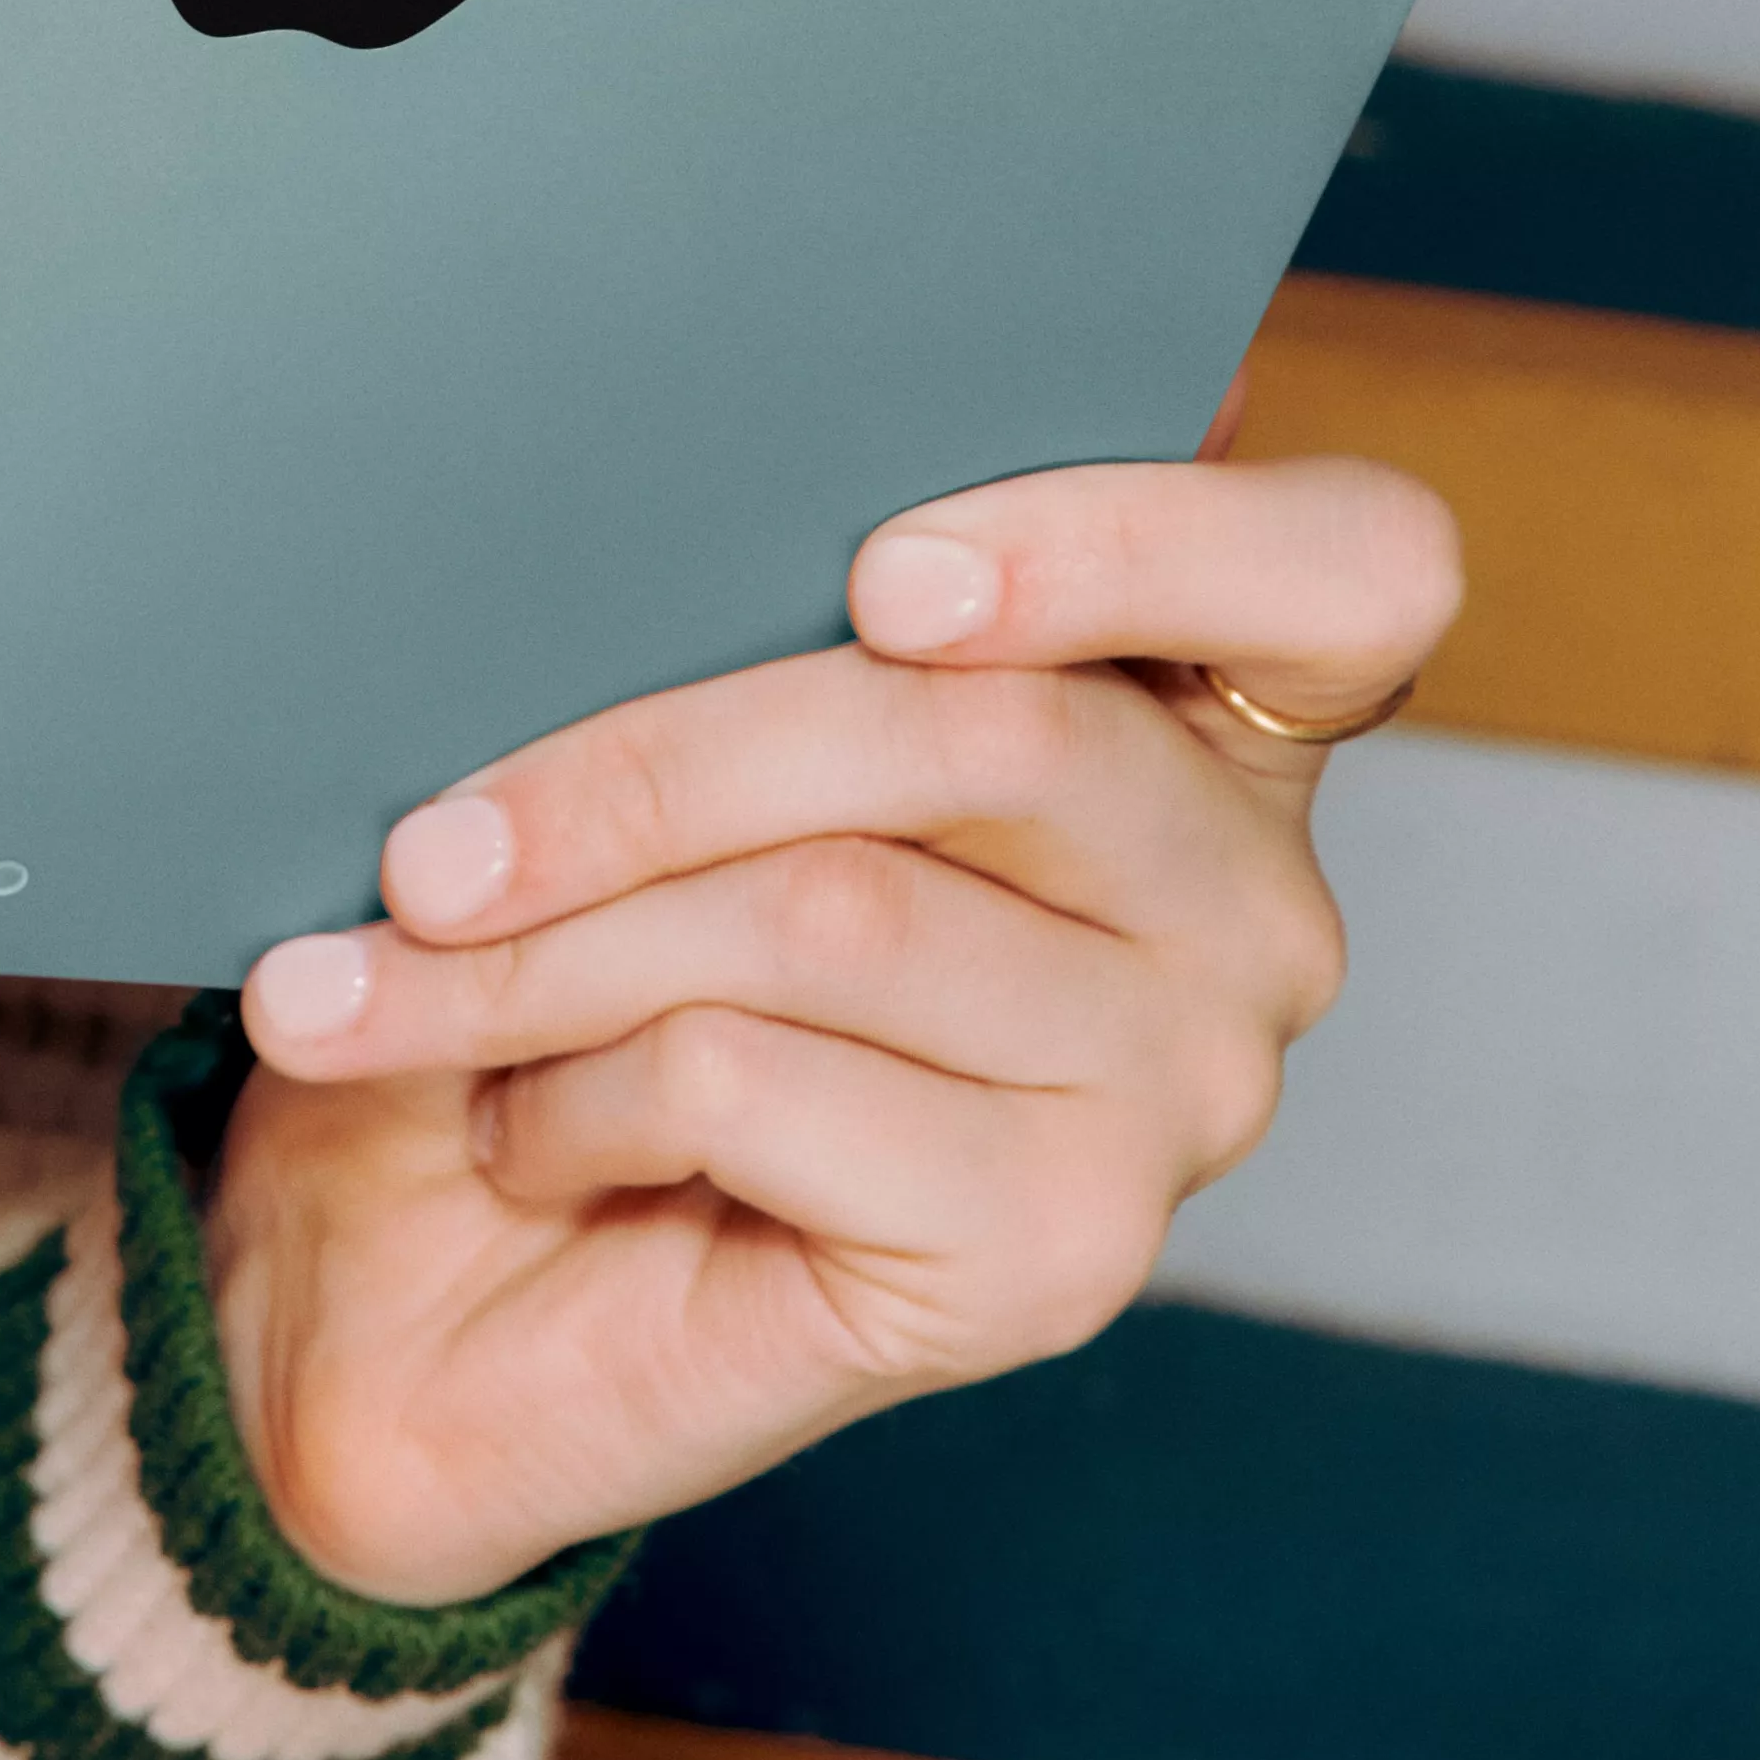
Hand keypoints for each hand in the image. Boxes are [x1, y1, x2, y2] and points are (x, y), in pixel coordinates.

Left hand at [199, 451, 1448, 1607]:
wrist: (433, 1301)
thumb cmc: (562, 959)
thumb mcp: (659, 727)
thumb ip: (773, 596)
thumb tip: (723, 458)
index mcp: (1207, 718)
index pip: (1357, 569)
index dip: (1138, 538)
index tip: (883, 577)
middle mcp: (1246, 907)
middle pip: (995, 728)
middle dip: (651, 769)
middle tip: (426, 845)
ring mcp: (1183, 1093)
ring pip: (837, 907)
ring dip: (553, 948)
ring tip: (401, 985)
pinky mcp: (1063, 1256)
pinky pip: (768, 1080)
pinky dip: (580, 1091)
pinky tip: (525, 1131)